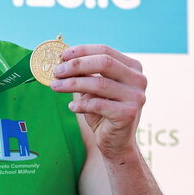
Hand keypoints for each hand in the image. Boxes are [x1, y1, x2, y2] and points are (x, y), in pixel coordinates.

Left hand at [50, 44, 146, 159]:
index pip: (105, 51)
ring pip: (99, 84)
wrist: (116, 143)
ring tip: (55, 86)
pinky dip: (81, 104)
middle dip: (76, 65)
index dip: (82, 51)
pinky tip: (72, 106)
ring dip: (73, 84)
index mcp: (132, 68)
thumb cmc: (103, 113)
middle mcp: (138, 80)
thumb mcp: (94, 90)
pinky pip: (98, 104)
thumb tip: (63, 61)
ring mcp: (136, 97)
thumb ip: (85, 75)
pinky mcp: (128, 114)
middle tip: (56, 71)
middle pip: (104, 63)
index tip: (62, 55)